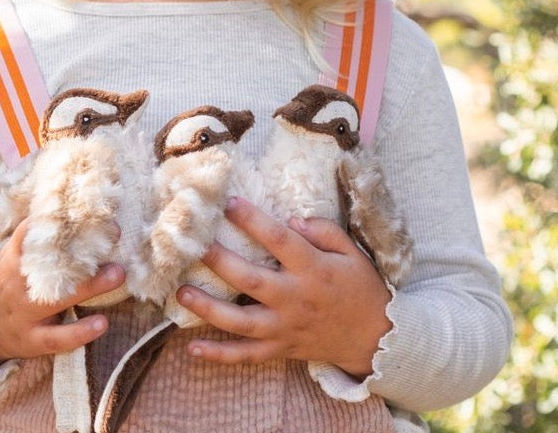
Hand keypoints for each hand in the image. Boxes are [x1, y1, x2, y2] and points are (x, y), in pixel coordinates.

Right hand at [0, 218, 124, 365]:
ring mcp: (24, 314)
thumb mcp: (14, 254)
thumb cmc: (9, 279)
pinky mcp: (32, 340)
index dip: (54, 221)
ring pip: (58, 300)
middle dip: (83, 253)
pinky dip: (80, 332)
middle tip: (114, 236)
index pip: (29, 234)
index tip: (83, 210)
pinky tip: (103, 323)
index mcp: (12, 259)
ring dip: (91, 288)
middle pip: (50, 267)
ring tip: (118, 275)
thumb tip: (71, 204)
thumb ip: (37, 236)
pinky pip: (57, 338)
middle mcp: (16, 286)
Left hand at [175, 196, 391, 377]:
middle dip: (220, 263)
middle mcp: (295, 299)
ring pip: (242, 322)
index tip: (228, 202)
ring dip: (209, 308)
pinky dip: (219, 355)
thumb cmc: (359, 287)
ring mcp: (286, 328)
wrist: (376, 338)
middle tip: (194, 246)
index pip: (280, 240)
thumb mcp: (351, 252)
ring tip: (181, 292)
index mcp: (313, 269)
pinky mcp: (281, 349)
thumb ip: (323, 231)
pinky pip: (247, 355)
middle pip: (252, 281)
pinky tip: (192, 347)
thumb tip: (291, 219)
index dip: (253, 220)